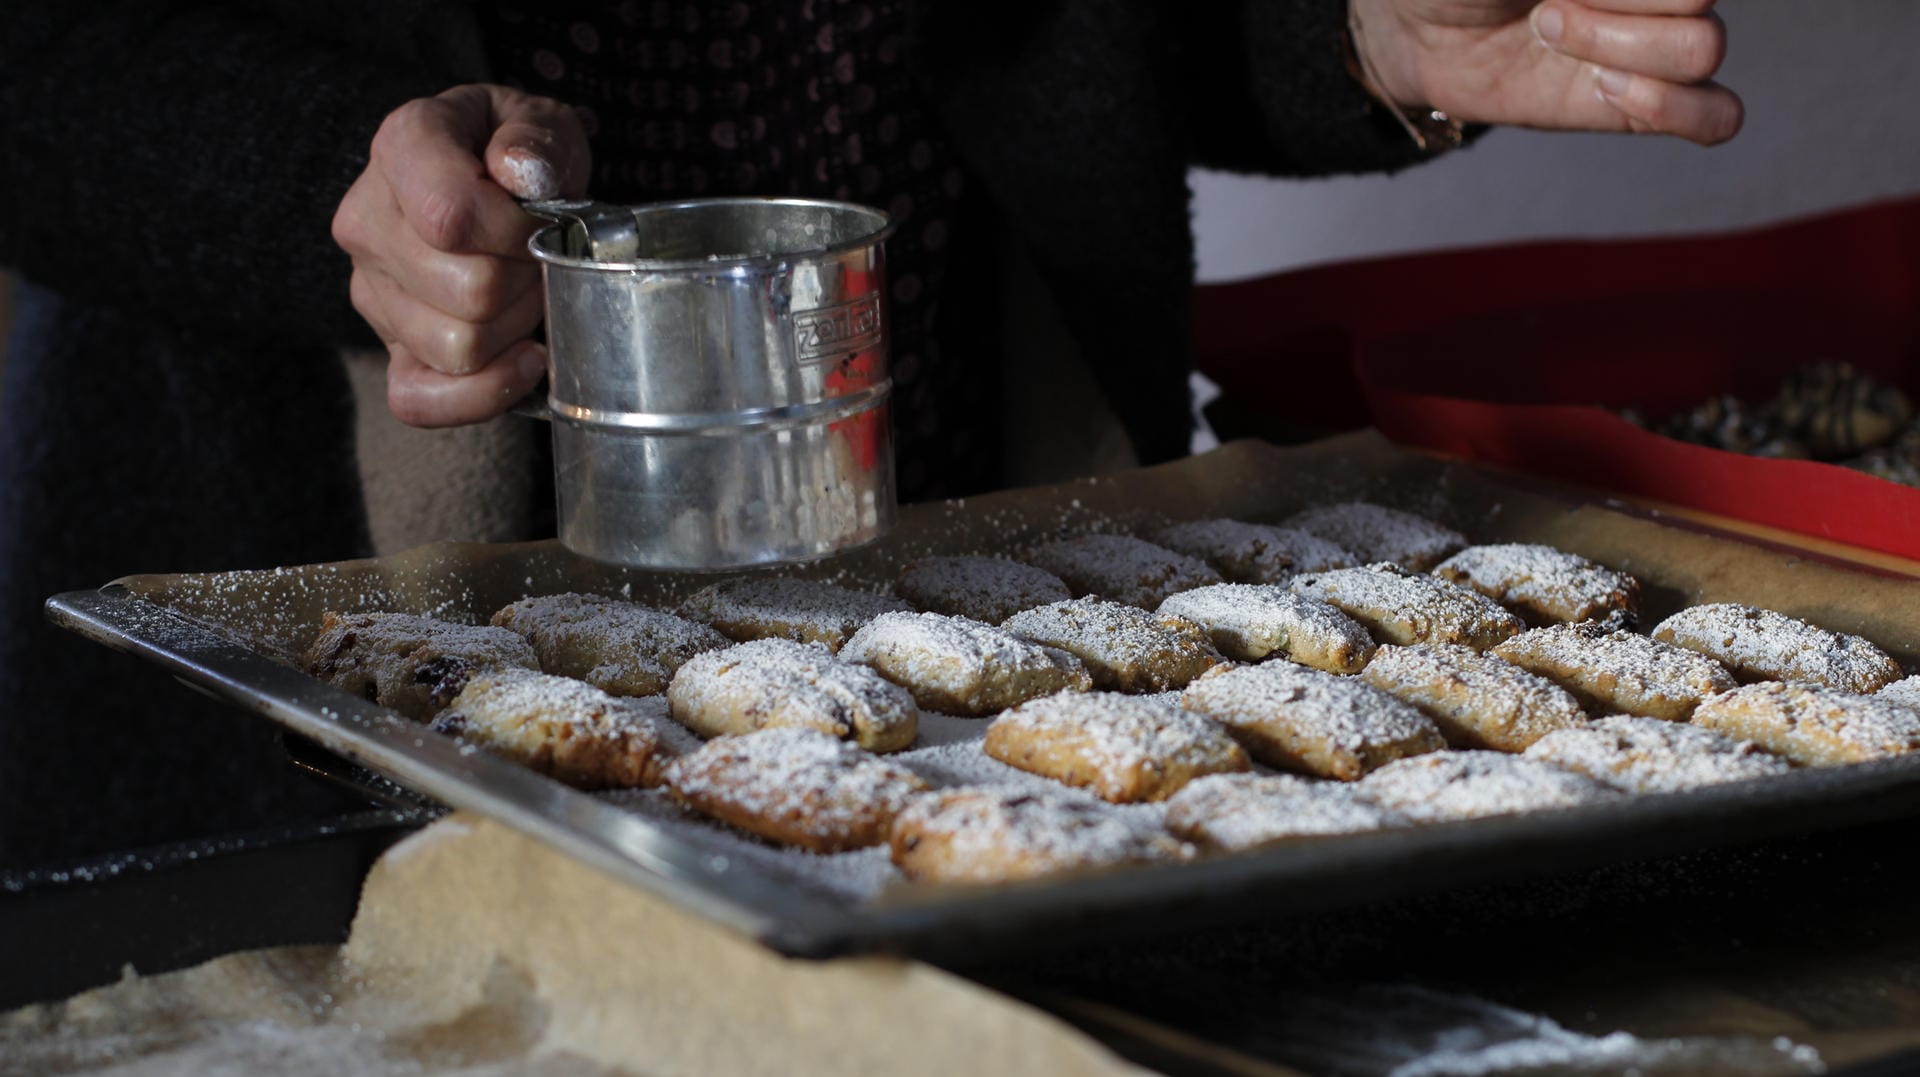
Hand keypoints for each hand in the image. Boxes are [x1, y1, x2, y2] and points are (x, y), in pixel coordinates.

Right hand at [332, 84, 589, 426]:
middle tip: (539, 258)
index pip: (448, 216)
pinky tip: (523, 359)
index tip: (539, 221)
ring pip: (458, 348)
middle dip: (527, 281)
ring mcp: (369, 290)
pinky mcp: (386, 347)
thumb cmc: (517, 156)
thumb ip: (535, 138)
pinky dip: (483, 393)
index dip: (514, 232)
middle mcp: (368, 220)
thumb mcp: (539, 123)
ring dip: (514, 328)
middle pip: (468, 291)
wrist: (491, 187)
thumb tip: (520, 172)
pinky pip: (418, 401)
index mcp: (402, 147)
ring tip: (524, 292)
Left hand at [1350, 0, 1741, 145]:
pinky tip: (1608, 91)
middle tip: (1543, 9)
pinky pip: (1718, 117)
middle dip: (1613, 6)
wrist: (1417, 25)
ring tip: (1550, 37)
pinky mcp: (1637, 104)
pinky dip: (1678, 109)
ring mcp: (1655, 43)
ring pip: (1704, 49)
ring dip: (1619, 46)